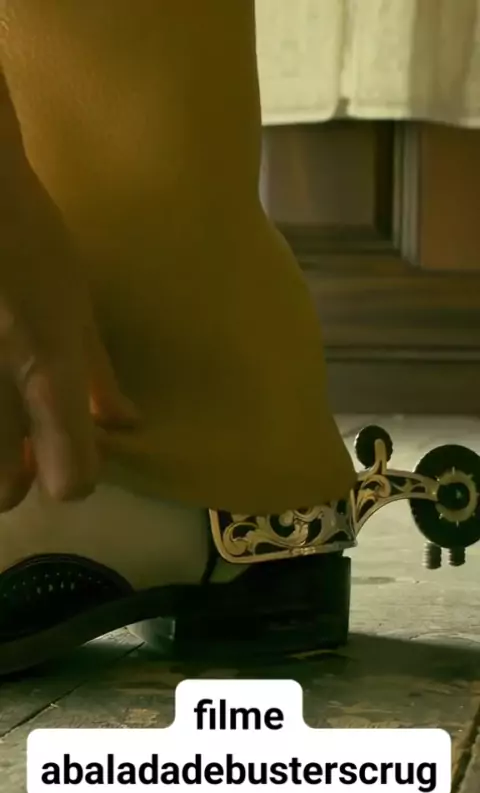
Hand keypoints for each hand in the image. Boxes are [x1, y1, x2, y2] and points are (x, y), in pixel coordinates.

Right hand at [0, 159, 136, 510]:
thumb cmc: (27, 236)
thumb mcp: (76, 306)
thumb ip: (98, 374)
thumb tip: (126, 423)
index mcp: (47, 371)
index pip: (70, 477)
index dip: (78, 477)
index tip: (77, 456)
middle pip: (3, 494)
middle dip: (16, 482)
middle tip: (22, 451)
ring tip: (2, 415)